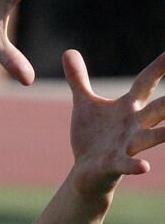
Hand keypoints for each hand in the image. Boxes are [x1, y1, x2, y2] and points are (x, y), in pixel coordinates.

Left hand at [65, 50, 164, 197]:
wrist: (85, 171)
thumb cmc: (92, 136)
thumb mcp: (85, 104)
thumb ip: (79, 79)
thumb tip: (68, 51)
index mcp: (127, 107)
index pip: (145, 83)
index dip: (158, 68)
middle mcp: (134, 125)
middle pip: (158, 108)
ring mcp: (127, 145)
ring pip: (151, 137)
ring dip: (163, 133)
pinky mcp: (115, 163)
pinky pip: (127, 164)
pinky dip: (135, 166)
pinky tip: (144, 167)